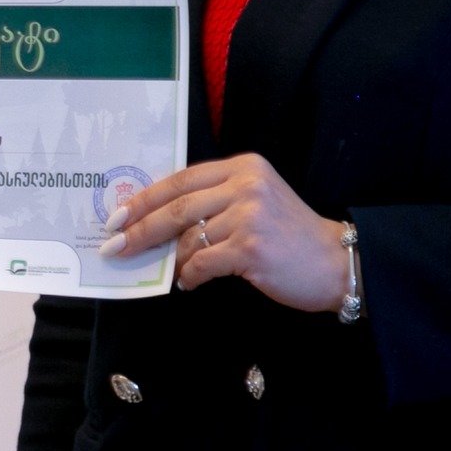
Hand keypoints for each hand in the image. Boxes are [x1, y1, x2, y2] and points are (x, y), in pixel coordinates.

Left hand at [98, 153, 347, 312]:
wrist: (335, 262)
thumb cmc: (290, 236)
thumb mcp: (256, 200)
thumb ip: (215, 200)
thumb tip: (158, 220)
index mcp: (243, 167)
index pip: (181, 179)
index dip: (145, 198)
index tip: (117, 215)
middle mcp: (245, 185)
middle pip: (176, 206)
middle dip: (139, 228)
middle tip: (114, 245)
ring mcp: (248, 216)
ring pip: (188, 238)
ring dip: (171, 259)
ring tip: (166, 271)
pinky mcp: (250, 248)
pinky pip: (202, 263)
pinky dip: (189, 276)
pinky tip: (189, 284)